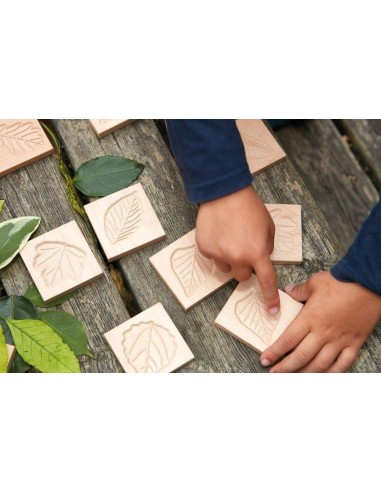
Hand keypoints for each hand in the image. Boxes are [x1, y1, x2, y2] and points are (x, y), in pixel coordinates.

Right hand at [196, 185, 279, 313]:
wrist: (224, 192)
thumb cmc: (249, 207)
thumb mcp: (268, 227)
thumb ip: (266, 247)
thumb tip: (261, 259)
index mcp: (257, 252)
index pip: (266, 281)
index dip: (269, 298)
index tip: (271, 311)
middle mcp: (237, 257)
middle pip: (242, 277)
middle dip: (244, 267)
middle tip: (243, 250)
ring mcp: (219, 254)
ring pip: (226, 268)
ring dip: (229, 259)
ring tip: (229, 237)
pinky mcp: (205, 248)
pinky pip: (212, 257)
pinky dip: (216, 249)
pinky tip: (219, 233)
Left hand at [260, 271, 380, 371]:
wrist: (369, 282)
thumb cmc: (342, 281)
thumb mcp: (315, 282)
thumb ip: (300, 290)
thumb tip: (289, 291)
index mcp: (310, 318)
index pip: (288, 340)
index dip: (275, 352)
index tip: (265, 359)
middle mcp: (323, 333)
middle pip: (301, 357)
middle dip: (285, 368)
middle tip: (274, 373)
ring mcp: (340, 340)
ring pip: (320, 364)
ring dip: (305, 373)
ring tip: (294, 377)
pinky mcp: (354, 342)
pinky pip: (343, 364)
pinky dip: (332, 373)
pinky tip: (323, 376)